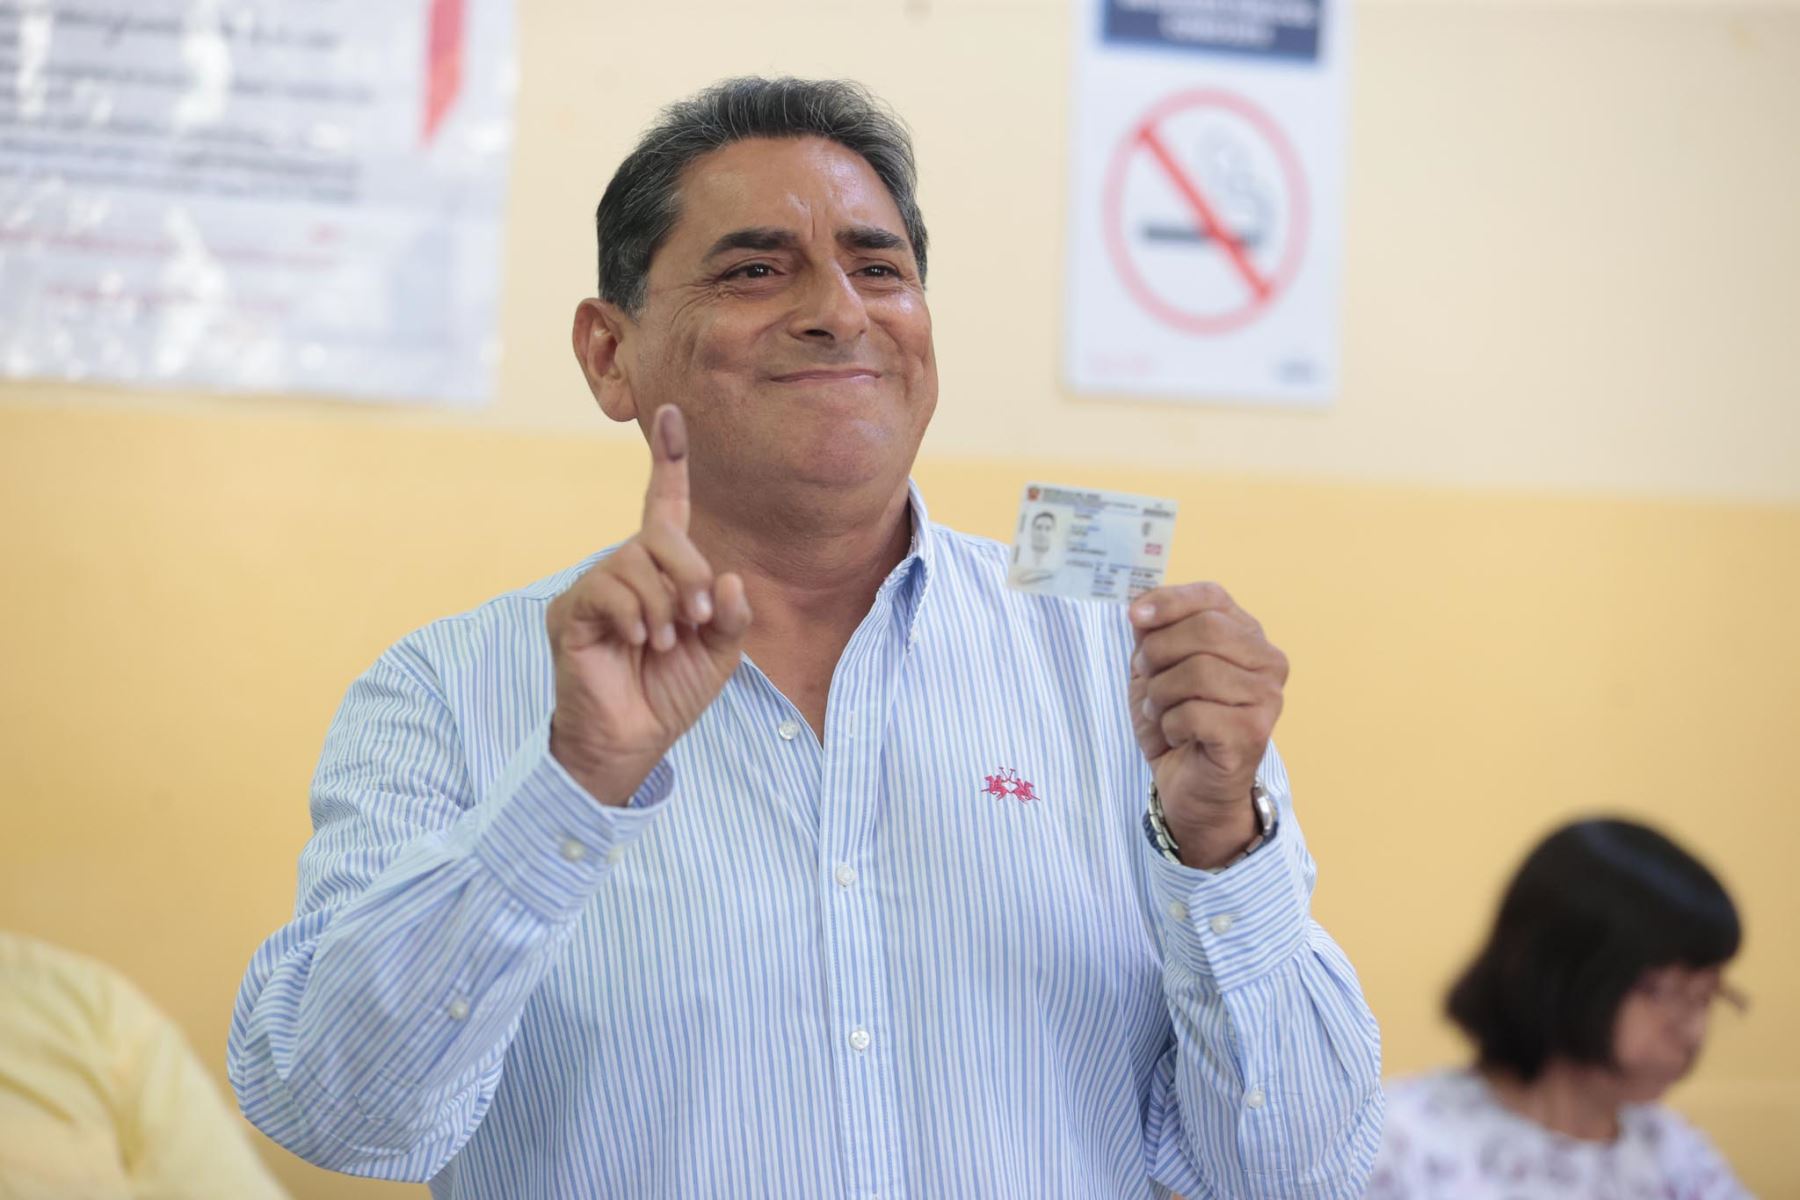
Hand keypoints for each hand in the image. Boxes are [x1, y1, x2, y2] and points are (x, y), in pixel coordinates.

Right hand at [546, 406, 752, 804]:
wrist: (634, 742)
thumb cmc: (670, 695)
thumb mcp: (720, 655)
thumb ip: (730, 615)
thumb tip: (728, 578)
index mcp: (660, 574)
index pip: (663, 507)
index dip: (669, 462)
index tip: (672, 416)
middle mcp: (622, 572)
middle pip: (656, 534)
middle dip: (688, 570)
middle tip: (699, 615)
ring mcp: (592, 590)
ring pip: (632, 560)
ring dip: (663, 602)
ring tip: (667, 642)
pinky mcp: (569, 613)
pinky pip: (604, 589)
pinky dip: (635, 614)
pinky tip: (642, 643)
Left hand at [1128, 582, 1287, 866]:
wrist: (1189, 785)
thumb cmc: (1177, 722)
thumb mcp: (1156, 668)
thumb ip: (1153, 632)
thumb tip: (1141, 605)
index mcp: (1247, 635)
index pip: (1212, 596)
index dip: (1170, 601)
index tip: (1135, 616)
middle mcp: (1268, 661)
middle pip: (1205, 630)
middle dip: (1159, 652)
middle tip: (1146, 676)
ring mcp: (1267, 697)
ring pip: (1198, 672)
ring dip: (1161, 694)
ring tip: (1161, 711)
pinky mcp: (1254, 732)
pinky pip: (1195, 713)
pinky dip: (1171, 725)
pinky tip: (1178, 735)